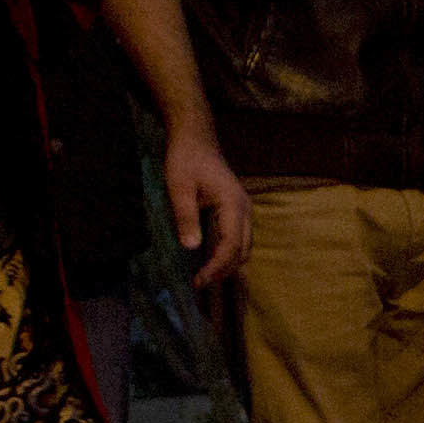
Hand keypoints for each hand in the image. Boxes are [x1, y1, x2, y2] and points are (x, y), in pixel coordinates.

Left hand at [157, 124, 250, 294]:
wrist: (196, 138)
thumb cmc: (186, 159)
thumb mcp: (179, 187)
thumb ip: (185, 217)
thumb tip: (191, 247)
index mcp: (233, 204)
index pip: (230, 246)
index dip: (216, 267)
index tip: (198, 281)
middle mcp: (244, 210)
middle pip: (242, 251)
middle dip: (223, 271)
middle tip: (199, 284)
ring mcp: (243, 210)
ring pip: (244, 247)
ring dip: (227, 265)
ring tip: (204, 277)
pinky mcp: (237, 211)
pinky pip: (238, 239)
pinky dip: (228, 255)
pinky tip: (210, 261)